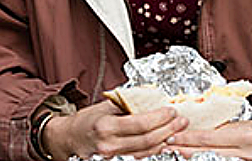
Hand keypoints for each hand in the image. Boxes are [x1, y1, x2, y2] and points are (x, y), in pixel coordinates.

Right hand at [42, 100, 187, 159]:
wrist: (70, 137)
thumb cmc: (87, 119)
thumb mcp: (105, 106)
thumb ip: (127, 104)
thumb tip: (151, 98)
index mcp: (106, 125)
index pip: (140, 123)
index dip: (159, 117)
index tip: (170, 110)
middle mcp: (110, 143)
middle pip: (147, 139)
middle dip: (168, 130)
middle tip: (180, 120)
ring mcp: (113, 155)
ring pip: (146, 150)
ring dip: (164, 140)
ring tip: (176, 130)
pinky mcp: (117, 160)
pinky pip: (140, 155)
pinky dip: (154, 148)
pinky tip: (163, 140)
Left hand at [164, 119, 251, 160]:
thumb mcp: (240, 124)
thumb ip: (219, 128)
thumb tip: (190, 127)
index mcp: (246, 135)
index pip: (209, 138)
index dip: (188, 138)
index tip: (172, 136)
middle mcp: (248, 154)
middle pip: (207, 154)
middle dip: (184, 150)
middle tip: (167, 146)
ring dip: (192, 158)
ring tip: (176, 153)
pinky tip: (193, 158)